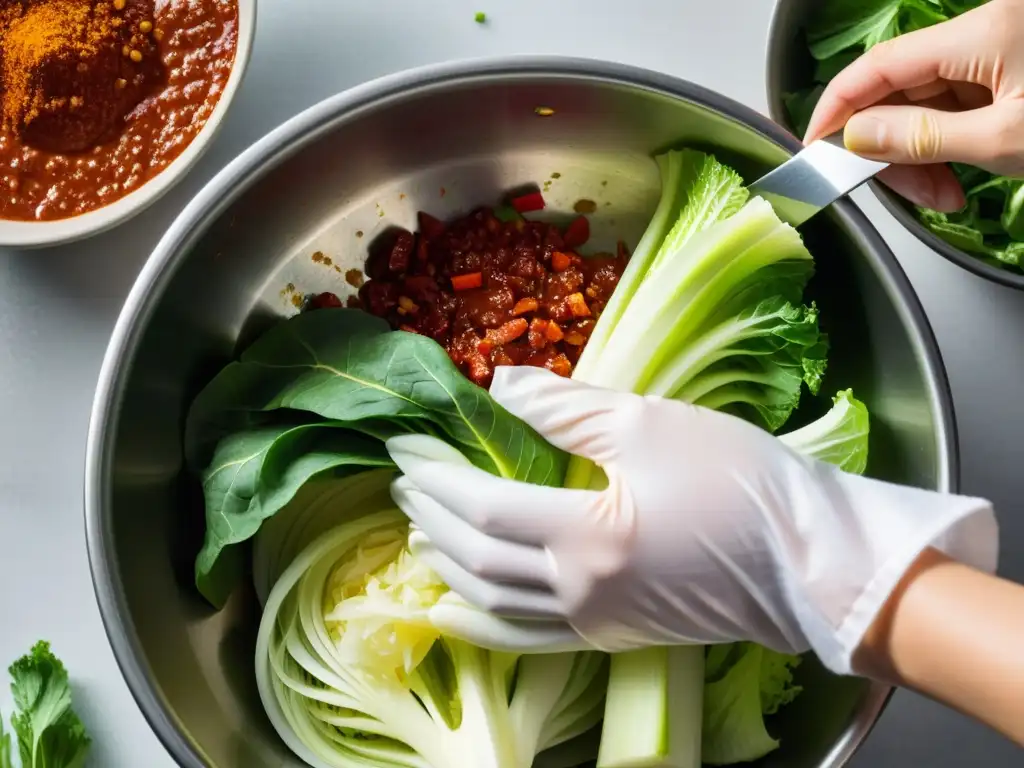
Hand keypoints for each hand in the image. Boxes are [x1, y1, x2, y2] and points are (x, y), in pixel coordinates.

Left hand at [387, 367, 996, 674]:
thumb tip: (498, 386)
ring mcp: (596, 622)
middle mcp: (581, 592)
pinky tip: (459, 610)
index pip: (485, 507)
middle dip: (433, 516)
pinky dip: (485, 620)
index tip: (407, 450)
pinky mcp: (615, 634)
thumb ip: (563, 406)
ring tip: (419, 533)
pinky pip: (530, 637)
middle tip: (403, 481)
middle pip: (480, 556)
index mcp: (587, 537)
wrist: (812, 561)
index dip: (439, 478)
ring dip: (450, 565)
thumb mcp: (650, 423)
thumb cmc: (740, 483)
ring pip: (496, 601)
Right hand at [805, 0, 1023, 211]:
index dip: (838, 107)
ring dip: (921, 155)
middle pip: (901, 88)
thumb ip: (924, 136)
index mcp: (981, 33)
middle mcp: (984, 33)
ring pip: (926, 104)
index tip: (815, 149)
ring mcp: (998, 53)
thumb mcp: (1003, 139)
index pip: (881, 65)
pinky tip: (954, 177)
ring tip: (941, 195)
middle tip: (904, 193)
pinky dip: (947, 146)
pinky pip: (956, 108)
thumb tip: (857, 136)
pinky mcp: (1009, 74)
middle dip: (892, 148)